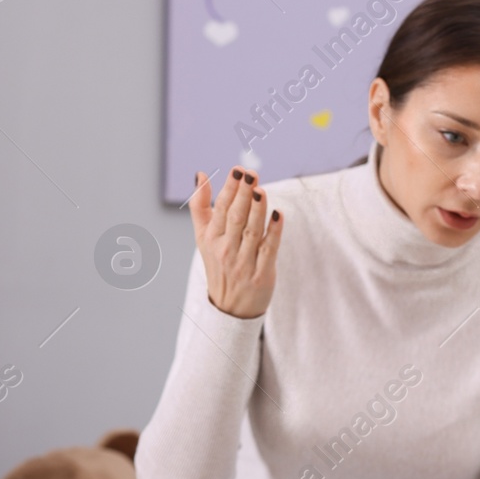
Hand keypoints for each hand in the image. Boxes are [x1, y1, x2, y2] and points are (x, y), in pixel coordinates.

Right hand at [192, 166, 281, 319]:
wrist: (229, 308)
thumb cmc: (218, 264)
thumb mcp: (203, 237)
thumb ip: (200, 206)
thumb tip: (201, 174)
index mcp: (211, 239)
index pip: (220, 210)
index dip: (229, 189)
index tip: (237, 170)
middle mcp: (225, 250)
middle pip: (235, 218)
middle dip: (243, 195)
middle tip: (251, 174)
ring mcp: (243, 264)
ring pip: (252, 232)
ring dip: (257, 210)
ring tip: (261, 190)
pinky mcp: (261, 275)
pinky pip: (269, 250)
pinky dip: (274, 232)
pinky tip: (278, 215)